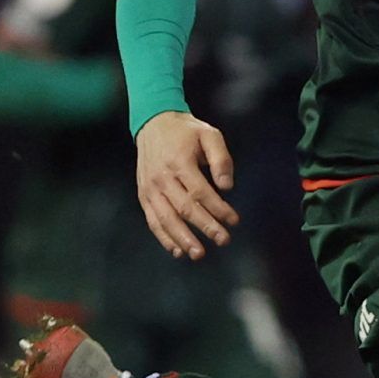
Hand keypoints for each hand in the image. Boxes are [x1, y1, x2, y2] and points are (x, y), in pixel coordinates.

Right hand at [136, 111, 239, 260]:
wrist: (153, 123)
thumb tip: (227, 187)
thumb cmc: (186, 132)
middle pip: (185, 208)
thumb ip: (221, 159)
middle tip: (223, 240)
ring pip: (166, 218)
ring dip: (183, 238)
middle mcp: (162, 178)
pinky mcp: (143, 195)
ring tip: (199, 254)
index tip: (234, 221)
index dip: (218, 209)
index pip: (200, 192)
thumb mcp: (210, 134)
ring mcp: (150, 188)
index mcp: (179, 162)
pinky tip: (177, 251)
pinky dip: (164, 237)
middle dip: (205, 227)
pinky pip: (152, 220)